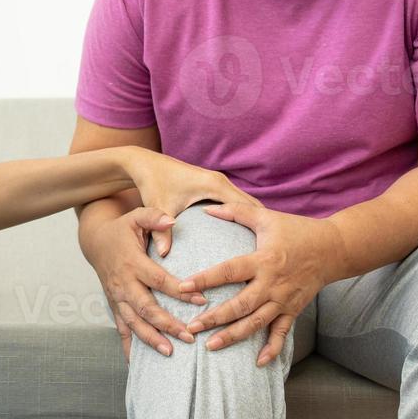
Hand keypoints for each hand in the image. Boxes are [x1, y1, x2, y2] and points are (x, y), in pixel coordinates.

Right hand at [82, 206, 205, 361]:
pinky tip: (138, 365)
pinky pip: (121, 330)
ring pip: (133, 322)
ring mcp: (117, 298)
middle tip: (189, 336)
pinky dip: (129, 347)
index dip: (179, 292)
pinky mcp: (114, 307)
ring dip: (151, 338)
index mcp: (132, 263)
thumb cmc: (122, 230)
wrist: (96, 242)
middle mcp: (123, 283)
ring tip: (170, 352)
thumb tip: (172, 220)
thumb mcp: (136, 216)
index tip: (201, 301)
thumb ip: (154, 217)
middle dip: (167, 324)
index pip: (159, 280)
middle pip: (146, 307)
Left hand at [120, 147, 260, 255]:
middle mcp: (220, 182)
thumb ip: (162, 231)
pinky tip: (244, 238)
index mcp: (214, 185)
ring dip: (254, 222)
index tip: (271, 246)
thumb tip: (164, 255)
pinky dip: (242, 218)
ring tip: (264, 248)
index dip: (259, 225)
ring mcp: (218, 183)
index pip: (245, 206)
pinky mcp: (213, 186)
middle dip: (262, 226)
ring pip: (244, 204)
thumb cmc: (153, 183)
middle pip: (250, 205)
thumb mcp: (159, 206)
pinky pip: (234, 203)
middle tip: (273, 251)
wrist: (144, 163)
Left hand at [177, 202, 347, 366]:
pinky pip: (282, 333)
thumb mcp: (265, 217)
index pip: (229, 271)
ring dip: (234, 336)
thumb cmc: (297, 230)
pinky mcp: (293, 310)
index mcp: (263, 260)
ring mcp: (283, 300)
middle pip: (240, 305)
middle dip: (215, 318)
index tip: (184, 288)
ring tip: (211, 346)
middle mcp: (272, 283)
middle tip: (192, 327)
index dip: (206, 279)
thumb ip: (235, 211)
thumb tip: (206, 209)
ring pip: (256, 323)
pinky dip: (272, 349)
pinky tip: (258, 363)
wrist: (334, 248)